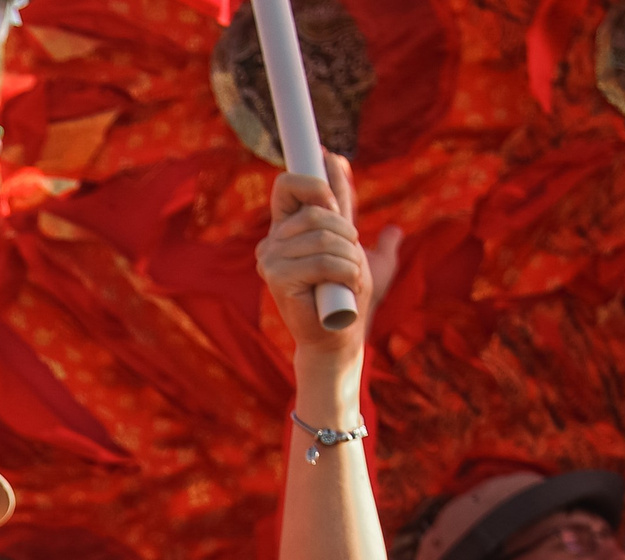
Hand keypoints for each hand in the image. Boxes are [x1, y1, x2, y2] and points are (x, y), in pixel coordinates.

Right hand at [255, 152, 402, 363]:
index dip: (315, 183)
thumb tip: (338, 159)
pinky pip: (321, 261)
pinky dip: (345, 273)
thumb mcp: (353, 241)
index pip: (289, 185)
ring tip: (351, 279)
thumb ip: (346, 207)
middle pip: (316, 211)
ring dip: (350, 258)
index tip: (336, 200)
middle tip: (353, 257)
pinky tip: (347, 287)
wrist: (339, 334)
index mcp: (286, 229)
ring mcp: (270, 260)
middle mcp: (272, 241)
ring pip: (323, 237)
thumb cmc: (347, 293)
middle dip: (348, 232)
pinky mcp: (276, 279)